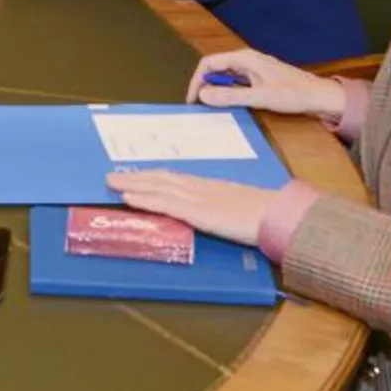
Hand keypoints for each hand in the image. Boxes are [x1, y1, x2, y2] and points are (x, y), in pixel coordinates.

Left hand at [106, 170, 277, 247]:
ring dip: (133, 184)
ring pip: (158, 188)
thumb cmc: (265, 214)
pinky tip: (128, 198)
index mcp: (210, 187)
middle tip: (111, 175)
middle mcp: (200, 188)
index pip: (175, 178)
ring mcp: (198, 199)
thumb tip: (211, 213)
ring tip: (111, 182)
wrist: (279, 216)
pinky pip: (166, 204)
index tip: (135, 174)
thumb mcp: (238, 206)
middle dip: (136, 177)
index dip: (153, 176)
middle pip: (162, 178)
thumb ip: (221, 208)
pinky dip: (145, 199)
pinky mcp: (198, 213)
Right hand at [185, 48, 344, 118]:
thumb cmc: (293, 94)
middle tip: (200, 107)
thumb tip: (203, 95)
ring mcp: (253, 69)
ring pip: (225, 77)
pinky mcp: (259, 78)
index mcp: (244, 58)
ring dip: (216, 90)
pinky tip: (231, 106)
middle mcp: (246, 60)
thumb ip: (230, 96)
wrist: (321, 97)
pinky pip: (236, 83)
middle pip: (215, 69)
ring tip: (212, 108)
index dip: (197, 80)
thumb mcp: (259, 97)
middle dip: (204, 86)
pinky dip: (228, 93)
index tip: (193, 100)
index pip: (209, 63)